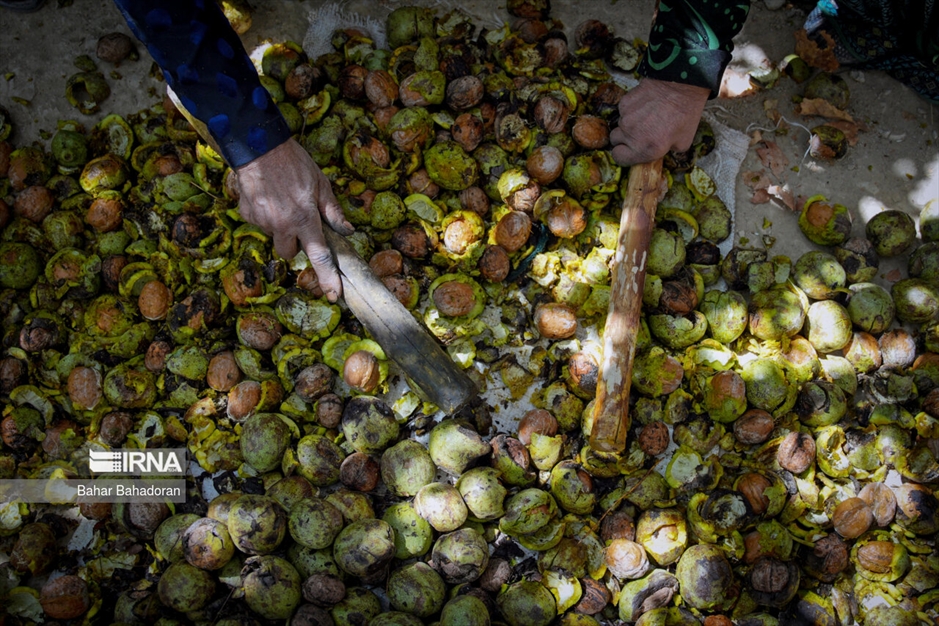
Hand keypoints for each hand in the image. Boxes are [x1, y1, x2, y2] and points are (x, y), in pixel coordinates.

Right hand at [235, 138, 353, 302]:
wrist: (258, 146)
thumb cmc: (294, 162)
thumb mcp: (321, 184)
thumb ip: (333, 211)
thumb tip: (347, 230)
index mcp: (305, 219)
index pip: (319, 256)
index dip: (327, 277)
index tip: (333, 295)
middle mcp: (282, 224)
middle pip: (289, 253)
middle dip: (294, 245)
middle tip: (298, 224)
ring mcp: (262, 221)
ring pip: (274, 237)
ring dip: (279, 227)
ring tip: (281, 201)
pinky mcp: (246, 214)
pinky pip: (259, 223)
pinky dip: (265, 215)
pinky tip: (267, 196)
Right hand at [610, 78, 710, 165]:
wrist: (683, 85)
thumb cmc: (685, 114)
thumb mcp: (682, 143)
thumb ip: (662, 151)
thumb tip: (654, 149)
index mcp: (645, 150)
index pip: (618, 157)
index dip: (623, 154)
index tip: (628, 150)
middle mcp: (632, 135)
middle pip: (615, 140)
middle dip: (624, 137)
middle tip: (639, 131)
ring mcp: (626, 118)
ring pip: (620, 123)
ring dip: (629, 122)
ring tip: (647, 115)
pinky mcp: (625, 102)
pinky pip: (623, 110)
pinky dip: (631, 108)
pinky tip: (645, 104)